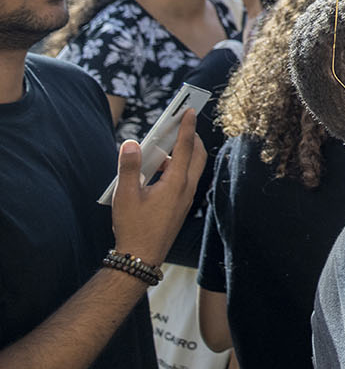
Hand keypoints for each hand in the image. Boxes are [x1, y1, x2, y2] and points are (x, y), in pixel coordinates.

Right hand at [110, 113, 205, 267]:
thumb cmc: (133, 227)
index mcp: (176, 183)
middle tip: (180, 124)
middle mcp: (186, 189)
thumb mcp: (125, 195)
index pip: (186, 148)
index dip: (187, 128)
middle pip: (197, 156)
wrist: (140, 257)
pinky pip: (184, 180)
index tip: (190, 110)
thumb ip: (129, 167)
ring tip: (161, 148)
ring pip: (191, 169)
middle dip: (191, 138)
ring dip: (182, 154)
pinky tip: (156, 172)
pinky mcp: (180, 206)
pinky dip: (176, 169)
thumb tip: (130, 144)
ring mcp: (185, 199)